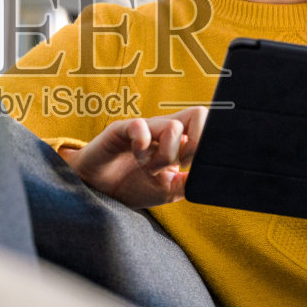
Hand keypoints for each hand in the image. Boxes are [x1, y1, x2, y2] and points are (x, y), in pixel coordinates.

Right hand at [60, 106, 207, 208]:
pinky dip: (143, 146)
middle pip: (199, 114)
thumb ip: (188, 184)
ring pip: (173, 127)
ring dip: (165, 155)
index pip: (206, 125)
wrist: (98, 189)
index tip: (193, 167)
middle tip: (180, 164)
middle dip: (195, 145)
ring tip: (149, 168)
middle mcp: (165, 130)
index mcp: (179, 142)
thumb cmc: (132, 186)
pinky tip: (136, 157)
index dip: (207, 144)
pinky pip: (141, 126)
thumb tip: (208, 178)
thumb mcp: (167, 192)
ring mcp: (145, 128)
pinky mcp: (123, 129)